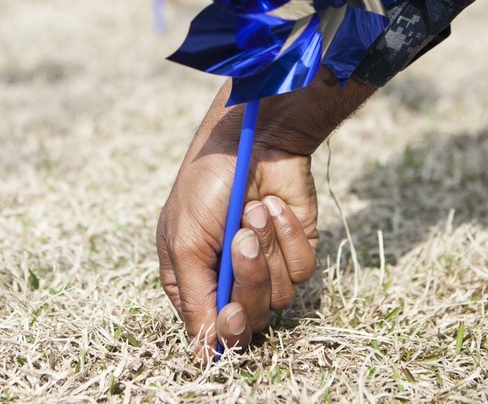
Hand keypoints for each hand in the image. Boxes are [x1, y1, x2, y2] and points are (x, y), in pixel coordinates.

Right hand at [157, 73, 375, 357]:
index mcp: (194, 280)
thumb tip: (205, 352)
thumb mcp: (186, 240)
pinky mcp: (295, 250)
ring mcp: (265, 265)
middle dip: (249, 277)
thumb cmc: (207, 183)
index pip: (213, 330)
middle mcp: (230, 278)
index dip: (226, 329)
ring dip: (267, 248)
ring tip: (254, 209)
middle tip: (241, 238)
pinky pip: (302, 270)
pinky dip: (289, 236)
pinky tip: (274, 206)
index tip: (232, 311)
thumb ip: (195, 298)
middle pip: (250, 320)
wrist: (254, 137)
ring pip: (279, 297)